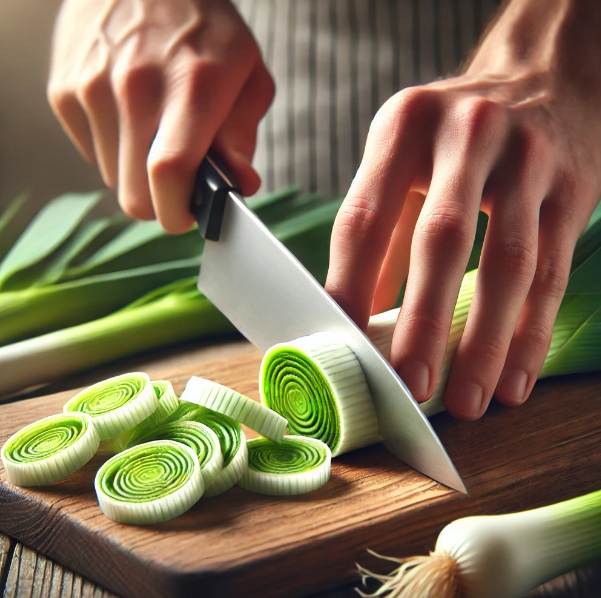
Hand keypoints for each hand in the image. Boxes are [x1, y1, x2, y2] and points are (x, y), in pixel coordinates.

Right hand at [48, 0, 273, 232]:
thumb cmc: (205, 27)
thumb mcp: (247, 75)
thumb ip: (243, 137)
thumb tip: (238, 187)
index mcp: (193, 86)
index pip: (171, 173)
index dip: (178, 212)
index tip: (188, 215)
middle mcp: (136, 86)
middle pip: (134, 195)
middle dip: (159, 202)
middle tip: (177, 181)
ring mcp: (92, 86)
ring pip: (112, 178)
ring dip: (136, 171)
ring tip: (154, 129)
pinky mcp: (64, 88)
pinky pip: (91, 151)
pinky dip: (113, 147)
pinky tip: (127, 112)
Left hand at [326, 0, 600, 419]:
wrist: (543, 76)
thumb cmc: (456, 135)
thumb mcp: (405, 157)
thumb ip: (381, 229)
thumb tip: (359, 311)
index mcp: (404, 127)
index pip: (365, 217)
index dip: (349, 285)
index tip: (342, 343)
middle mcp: (466, 134)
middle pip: (442, 241)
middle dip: (423, 324)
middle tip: (409, 388)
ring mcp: (528, 158)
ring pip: (509, 264)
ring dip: (486, 342)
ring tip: (467, 400)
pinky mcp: (575, 184)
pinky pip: (554, 269)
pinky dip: (532, 331)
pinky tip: (514, 377)